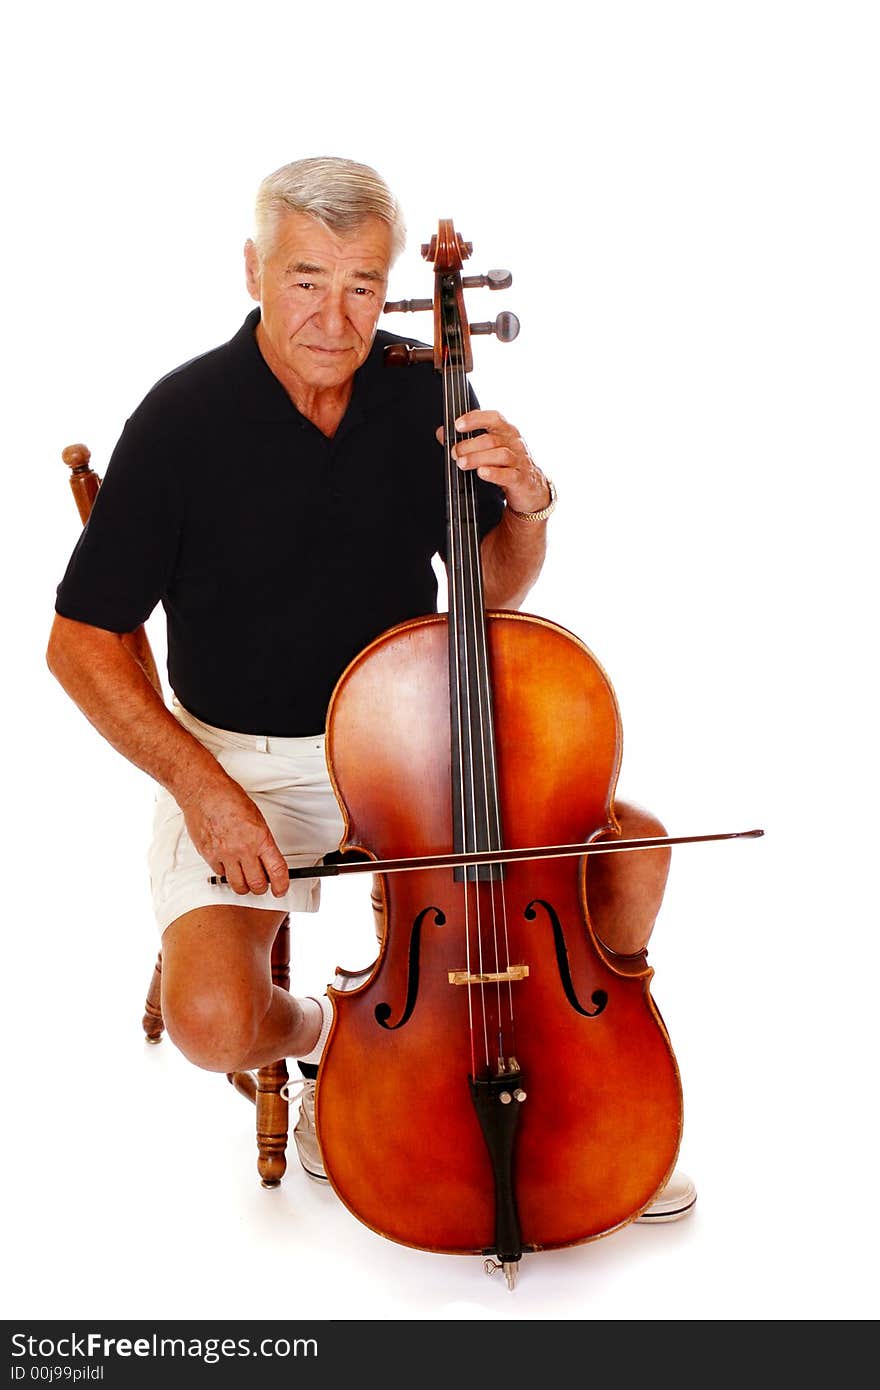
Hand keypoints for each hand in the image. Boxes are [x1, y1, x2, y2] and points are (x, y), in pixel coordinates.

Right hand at [180, 778, 289, 896]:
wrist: (204, 792)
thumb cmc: (230, 800)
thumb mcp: (257, 819)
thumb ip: (262, 842)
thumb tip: (268, 860)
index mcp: (260, 838)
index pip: (276, 870)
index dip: (282, 885)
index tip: (281, 889)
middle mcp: (243, 849)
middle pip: (257, 884)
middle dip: (262, 888)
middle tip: (262, 884)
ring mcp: (224, 854)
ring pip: (238, 886)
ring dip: (244, 886)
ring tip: (245, 878)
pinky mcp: (209, 856)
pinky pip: (221, 875)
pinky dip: (226, 873)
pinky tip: (228, 863)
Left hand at [437, 409, 550, 514]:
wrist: (530, 488)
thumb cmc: (507, 464)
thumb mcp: (488, 450)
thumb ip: (465, 440)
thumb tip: (441, 433)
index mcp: (506, 432)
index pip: (493, 418)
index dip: (475, 419)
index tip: (458, 425)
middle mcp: (515, 443)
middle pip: (491, 439)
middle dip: (469, 445)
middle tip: (454, 453)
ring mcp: (519, 461)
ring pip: (500, 454)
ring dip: (478, 458)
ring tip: (462, 463)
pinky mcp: (521, 479)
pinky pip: (509, 474)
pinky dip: (494, 473)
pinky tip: (482, 473)